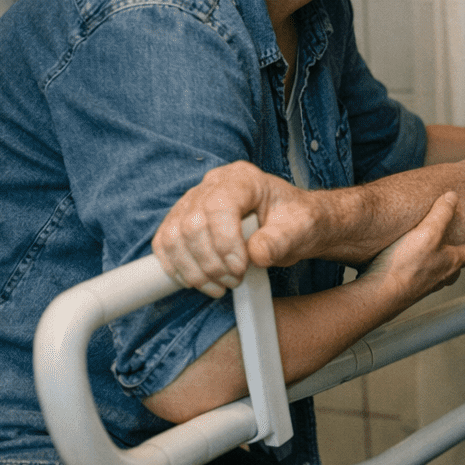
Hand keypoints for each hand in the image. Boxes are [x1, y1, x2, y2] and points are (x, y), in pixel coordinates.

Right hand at [153, 161, 313, 296]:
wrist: (292, 225)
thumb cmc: (296, 222)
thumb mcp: (300, 229)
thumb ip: (280, 240)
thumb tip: (256, 254)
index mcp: (243, 179)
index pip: (219, 206)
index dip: (225, 242)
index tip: (240, 268)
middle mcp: (213, 185)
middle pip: (192, 224)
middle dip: (211, 262)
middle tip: (234, 279)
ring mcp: (193, 202)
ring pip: (173, 237)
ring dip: (194, 270)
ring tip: (221, 285)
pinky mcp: (181, 221)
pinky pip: (165, 245)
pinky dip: (177, 269)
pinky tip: (199, 282)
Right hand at [362, 192, 464, 306]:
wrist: (381, 294)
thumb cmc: (406, 264)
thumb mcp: (427, 232)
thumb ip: (441, 214)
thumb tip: (453, 197)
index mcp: (451, 261)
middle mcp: (441, 276)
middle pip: (457, 267)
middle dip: (461, 259)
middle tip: (464, 254)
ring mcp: (425, 286)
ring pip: (440, 275)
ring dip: (441, 267)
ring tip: (436, 260)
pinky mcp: (408, 291)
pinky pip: (420, 280)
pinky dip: (420, 272)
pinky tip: (409, 268)